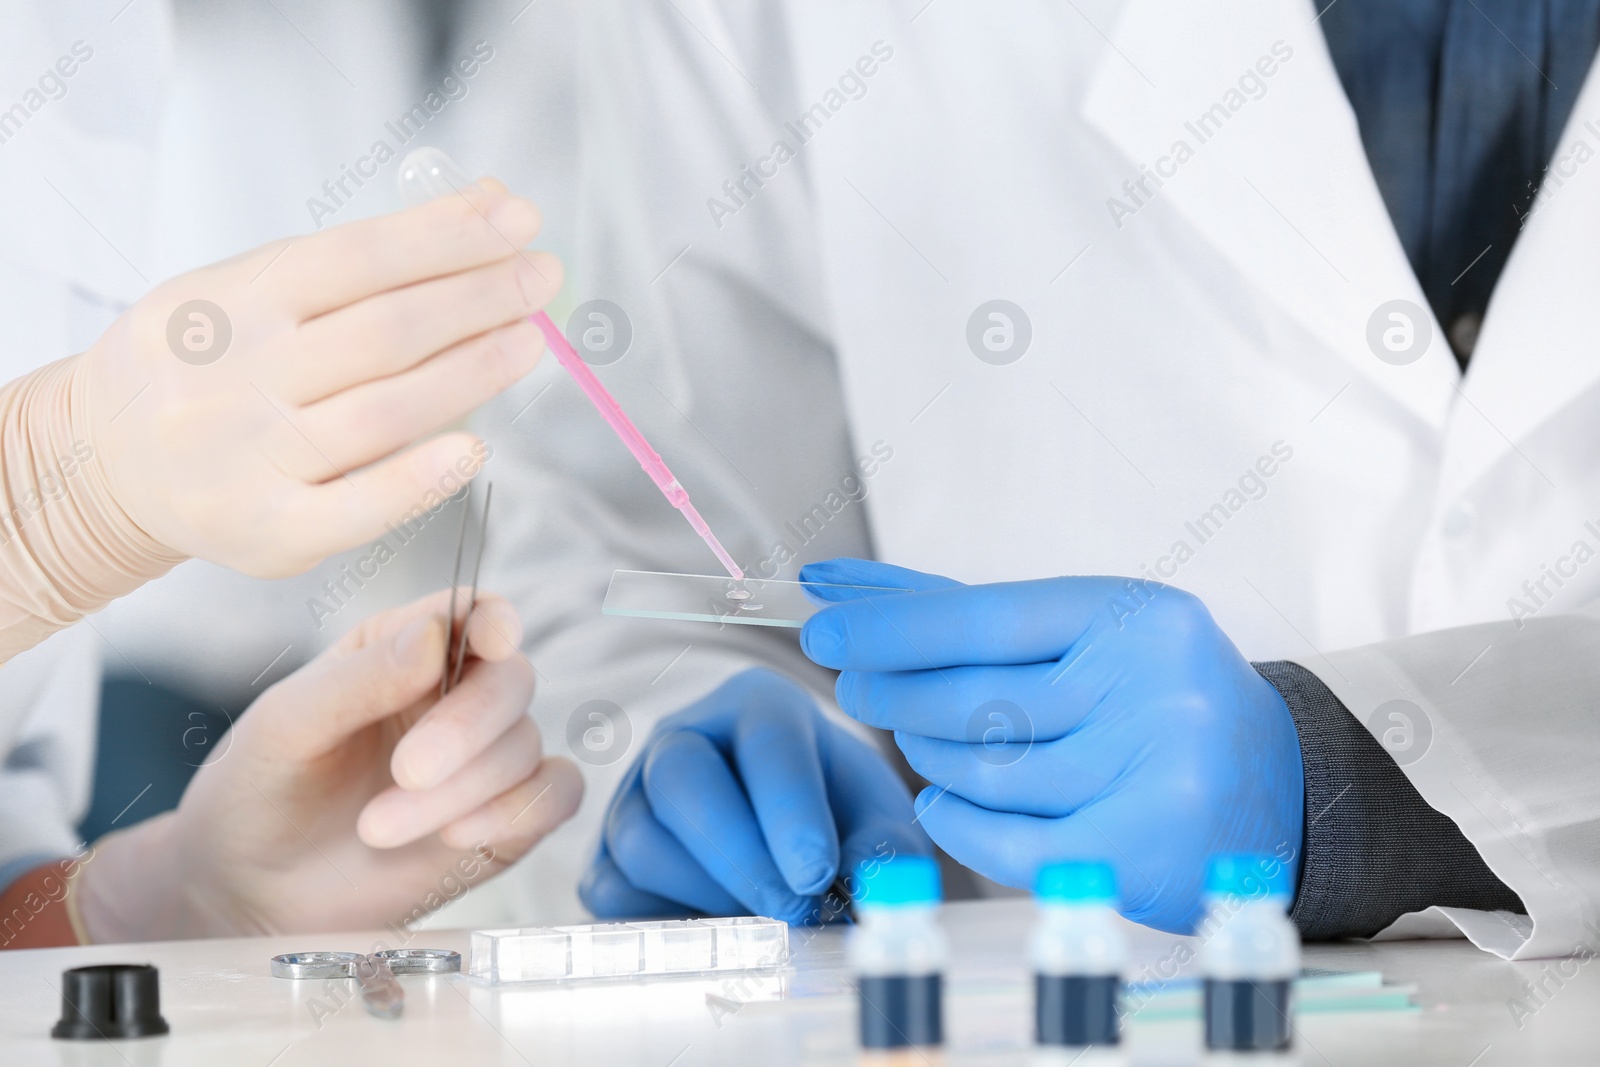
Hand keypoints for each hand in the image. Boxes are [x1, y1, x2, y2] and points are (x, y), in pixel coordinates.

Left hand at [77, 590, 582, 939]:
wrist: (250, 892)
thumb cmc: (259, 793)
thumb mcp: (287, 727)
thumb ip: (360, 679)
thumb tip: (434, 636)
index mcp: (403, 649)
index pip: (472, 613)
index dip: (493, 620)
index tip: (492, 639)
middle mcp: (454, 695)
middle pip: (510, 681)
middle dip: (466, 727)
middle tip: (408, 770)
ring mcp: (484, 758)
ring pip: (524, 747)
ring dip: (461, 790)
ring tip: (378, 828)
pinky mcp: (504, 819)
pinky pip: (556, 795)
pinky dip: (520, 810)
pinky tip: (456, 836)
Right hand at [83, 178, 560, 577]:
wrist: (103, 461)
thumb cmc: (206, 363)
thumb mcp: (255, 287)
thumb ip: (363, 257)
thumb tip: (483, 206)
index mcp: (228, 301)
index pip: (357, 258)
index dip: (448, 237)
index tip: (518, 220)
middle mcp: (235, 377)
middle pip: (382, 332)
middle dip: (477, 298)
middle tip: (542, 277)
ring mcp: (250, 459)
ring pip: (383, 413)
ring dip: (471, 373)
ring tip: (531, 340)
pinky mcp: (268, 532)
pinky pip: (357, 507)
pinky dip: (421, 478)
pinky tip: (476, 446)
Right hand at [580, 668, 930, 923]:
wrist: (788, 834)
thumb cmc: (836, 814)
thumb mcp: (877, 818)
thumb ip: (885, 847)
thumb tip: (874, 889)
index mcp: (759, 706)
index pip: (765, 739)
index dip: (789, 809)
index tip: (817, 872)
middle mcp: (684, 736)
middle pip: (681, 777)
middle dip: (738, 854)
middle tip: (792, 909)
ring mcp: (634, 794)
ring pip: (641, 839)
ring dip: (707, 894)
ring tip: (764, 919)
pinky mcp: (606, 854)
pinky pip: (612, 890)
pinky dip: (664, 922)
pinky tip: (717, 931)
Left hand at [798, 558, 1302, 933]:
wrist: (1282, 790)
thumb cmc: (1163, 698)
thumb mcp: (1099, 634)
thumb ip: (982, 616)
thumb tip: (852, 590)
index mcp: (1138, 618)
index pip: (984, 615)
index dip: (890, 624)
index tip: (825, 626)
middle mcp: (1151, 691)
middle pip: (973, 696)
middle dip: (892, 690)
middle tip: (852, 684)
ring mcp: (1149, 776)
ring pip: (982, 768)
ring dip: (926, 754)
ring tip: (914, 739)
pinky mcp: (1136, 854)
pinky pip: (1002, 841)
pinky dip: (953, 822)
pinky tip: (936, 801)